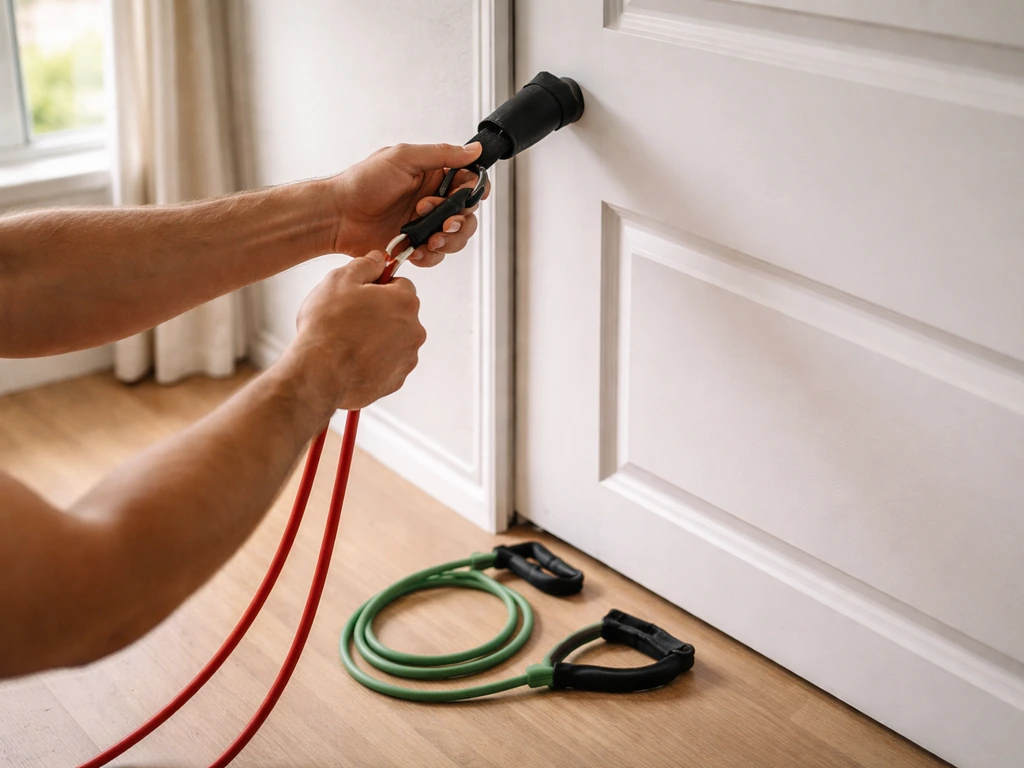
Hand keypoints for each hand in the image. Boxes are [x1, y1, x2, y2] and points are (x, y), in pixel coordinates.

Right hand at [287, 251, 425, 411]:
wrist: (320, 374)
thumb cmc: (328, 326)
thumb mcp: (340, 280)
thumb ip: (365, 265)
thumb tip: (378, 259)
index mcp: (405, 301)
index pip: (401, 284)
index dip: (379, 287)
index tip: (361, 294)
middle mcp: (414, 330)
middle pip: (400, 314)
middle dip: (380, 313)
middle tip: (350, 318)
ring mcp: (407, 358)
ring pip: (395, 340)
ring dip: (378, 338)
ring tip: (349, 342)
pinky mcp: (396, 381)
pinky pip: (388, 364)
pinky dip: (375, 362)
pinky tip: (352, 360)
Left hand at [331, 142, 489, 267]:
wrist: (338, 215)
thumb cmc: (363, 182)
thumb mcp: (403, 157)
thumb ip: (441, 154)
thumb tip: (472, 149)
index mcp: (432, 176)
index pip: (468, 183)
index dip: (472, 191)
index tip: (466, 194)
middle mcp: (431, 201)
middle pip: (466, 214)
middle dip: (460, 221)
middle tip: (445, 222)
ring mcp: (424, 225)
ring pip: (455, 238)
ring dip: (449, 240)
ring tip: (431, 239)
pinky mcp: (415, 246)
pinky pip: (435, 256)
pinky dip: (430, 256)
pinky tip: (417, 250)